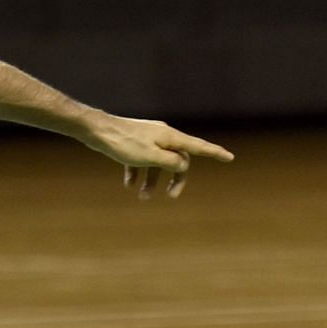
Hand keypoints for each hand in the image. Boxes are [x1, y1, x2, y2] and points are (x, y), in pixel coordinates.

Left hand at [82, 114, 233, 197]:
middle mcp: (162, 136)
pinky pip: (142, 160)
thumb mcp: (150, 157)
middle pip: (177, 159)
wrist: (97, 130)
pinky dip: (138, 173)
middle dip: (175, 178)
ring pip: (157, 162)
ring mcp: (148, 139)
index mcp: (170, 137)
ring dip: (153, 180)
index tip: (229, 158)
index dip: (214, 153)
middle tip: (171, 197)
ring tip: (143, 197)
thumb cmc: (123, 143)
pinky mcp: (134, 143)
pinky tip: (129, 185)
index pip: (198, 146)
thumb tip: (183, 166)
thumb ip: (170, 162)